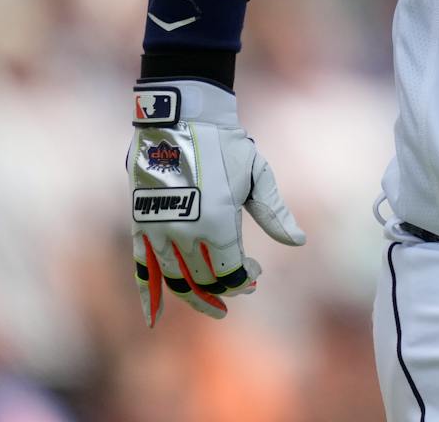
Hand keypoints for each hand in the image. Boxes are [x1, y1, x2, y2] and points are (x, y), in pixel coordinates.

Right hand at [127, 79, 305, 324]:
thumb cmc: (226, 146)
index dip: (243, 279)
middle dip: (224, 288)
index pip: (230, 271)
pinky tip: (153, 317)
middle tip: (240, 288)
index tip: (255, 275)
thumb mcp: (258, 176)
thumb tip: (298, 242)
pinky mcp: (140, 225)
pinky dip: (147, 295)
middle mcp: (187, 233)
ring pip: (176, 280)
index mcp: (219, 223)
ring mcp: (159, 231)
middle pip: (204, 279)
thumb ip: (274, 213)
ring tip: (211, 304)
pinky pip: (142, 268)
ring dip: (194, 296)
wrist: (180, 120)